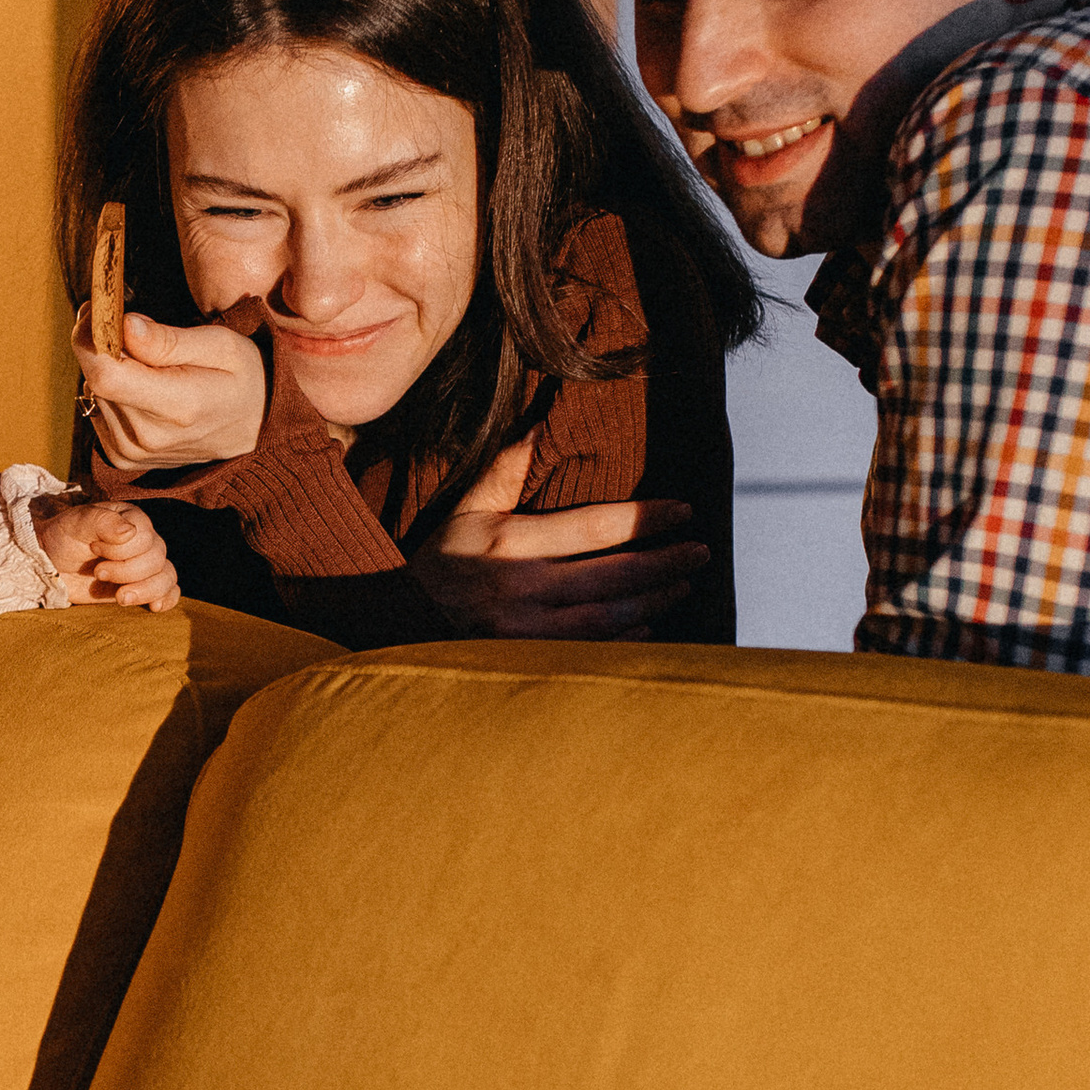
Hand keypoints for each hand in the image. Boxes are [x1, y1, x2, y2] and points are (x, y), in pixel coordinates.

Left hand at [33, 498, 181, 610]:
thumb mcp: (76, 524)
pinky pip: (170, 592)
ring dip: (144, 590)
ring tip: (119, 598)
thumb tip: (129, 533)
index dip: (121, 550)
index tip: (93, 548)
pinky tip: (153, 607)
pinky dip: (166, 599)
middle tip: (97, 573)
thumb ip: (102, 522)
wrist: (51, 565)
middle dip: (126, 572)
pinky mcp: (143, 587)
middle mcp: (145, 541)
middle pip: (157, 560)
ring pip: (166, 578)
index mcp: (133, 520)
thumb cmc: (63, 538)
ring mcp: (146, 565)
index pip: (145, 538)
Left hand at [74, 309, 265, 473]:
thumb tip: (124, 326)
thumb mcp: (221, 345)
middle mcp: (149, 436)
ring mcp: (134, 452)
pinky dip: (112, 392)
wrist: (257, 428)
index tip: (98, 308)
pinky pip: (98, 412)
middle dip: (101, 344)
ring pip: (95, 393)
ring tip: (145, 359)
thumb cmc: (244, 378)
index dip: (91, 336)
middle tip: (125, 323)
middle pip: (96, 379)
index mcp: (177, 406)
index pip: (107, 374)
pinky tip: (141, 385)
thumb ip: (170, 340)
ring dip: (109, 367)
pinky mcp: (125, 457)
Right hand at [409, 438, 708, 639]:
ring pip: (604, 619)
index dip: (644, 519)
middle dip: (663, 563)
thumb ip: (504, 471)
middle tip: (701, 551)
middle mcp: (518, 587)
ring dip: (651, 602)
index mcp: (508, 542)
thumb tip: (541, 427)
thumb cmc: (435, 565)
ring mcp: (521, 631)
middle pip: (610, 576)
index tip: (684, 511)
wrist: (388, 625)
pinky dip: (622, 642)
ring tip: (684, 584)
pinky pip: (585, 653)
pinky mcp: (521, 662)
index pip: (592, 527)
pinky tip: (649, 627)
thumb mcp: (464, 512)